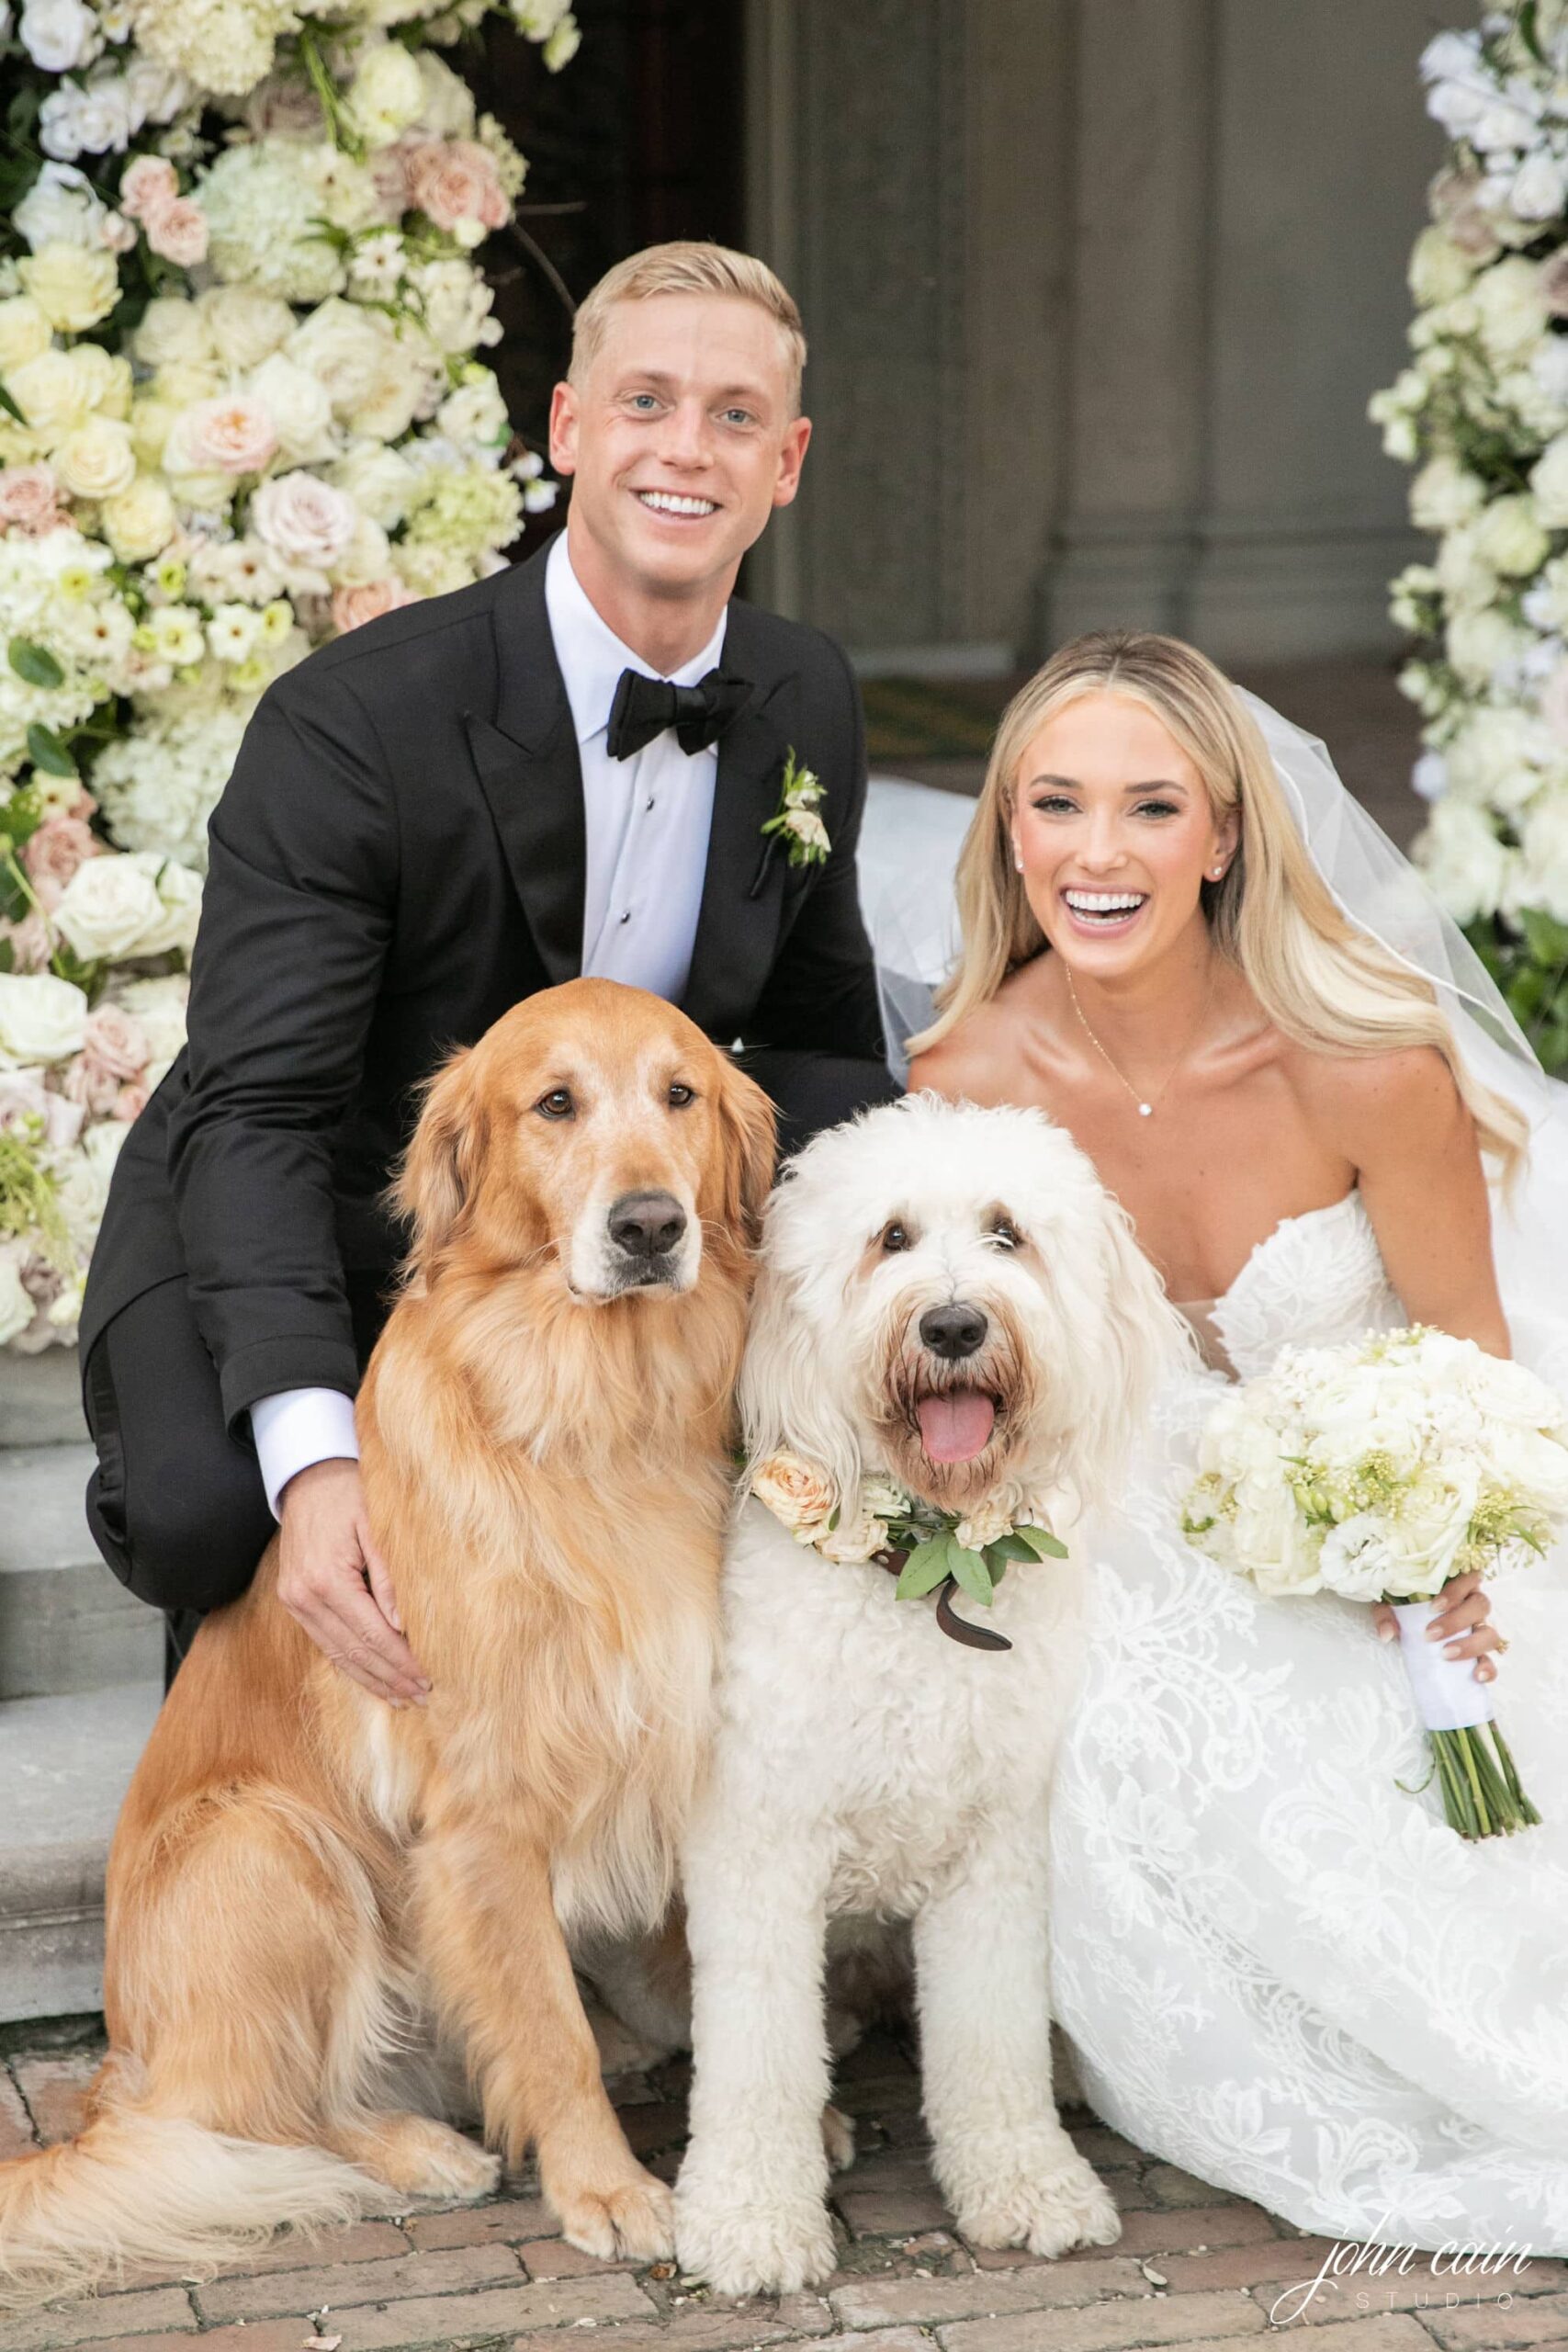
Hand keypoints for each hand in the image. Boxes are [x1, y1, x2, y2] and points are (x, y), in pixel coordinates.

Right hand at [276, 1457, 430, 1705]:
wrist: (308, 1476)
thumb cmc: (350, 1493)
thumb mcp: (377, 1525)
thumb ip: (389, 1577)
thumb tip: (402, 1628)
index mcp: (327, 1579)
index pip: (372, 1635)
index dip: (401, 1662)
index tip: (429, 1680)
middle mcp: (304, 1596)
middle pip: (354, 1651)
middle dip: (390, 1678)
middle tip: (422, 1698)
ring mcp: (294, 1601)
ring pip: (337, 1654)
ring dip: (371, 1678)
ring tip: (401, 1698)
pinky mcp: (293, 1601)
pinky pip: (324, 1642)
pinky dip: (350, 1663)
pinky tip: (371, 1676)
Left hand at [1372, 1570, 1500, 1685]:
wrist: (1406, 1627)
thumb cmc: (1403, 1607)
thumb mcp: (1390, 1605)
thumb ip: (1387, 1614)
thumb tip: (1387, 1634)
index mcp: (1458, 1584)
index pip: (1468, 1578)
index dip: (1455, 1592)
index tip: (1433, 1607)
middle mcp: (1473, 1604)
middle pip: (1480, 1606)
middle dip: (1456, 1621)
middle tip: (1430, 1635)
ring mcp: (1480, 1629)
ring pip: (1490, 1633)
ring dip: (1471, 1645)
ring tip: (1446, 1655)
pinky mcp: (1481, 1653)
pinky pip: (1492, 1661)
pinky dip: (1489, 1668)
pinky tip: (1477, 1676)